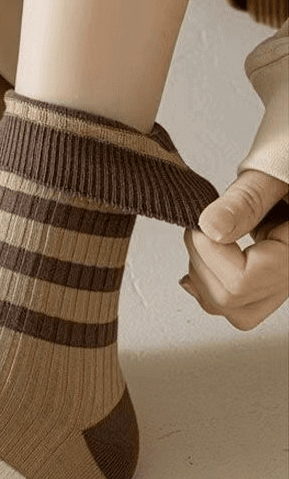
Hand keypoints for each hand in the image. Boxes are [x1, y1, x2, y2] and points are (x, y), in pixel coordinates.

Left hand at [180, 169, 288, 329]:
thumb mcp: (275, 171)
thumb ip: (247, 200)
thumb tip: (210, 227)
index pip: (241, 282)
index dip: (208, 252)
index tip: (205, 221)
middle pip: (230, 300)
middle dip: (200, 260)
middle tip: (204, 224)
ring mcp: (279, 281)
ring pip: (229, 307)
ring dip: (202, 271)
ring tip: (214, 234)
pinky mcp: (265, 278)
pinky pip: (232, 302)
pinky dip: (207, 281)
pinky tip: (202, 257)